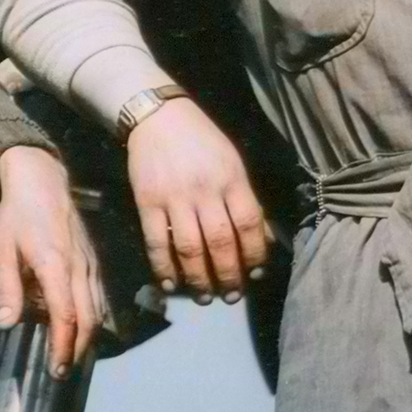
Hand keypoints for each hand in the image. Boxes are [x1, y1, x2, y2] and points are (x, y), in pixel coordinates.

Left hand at [0, 147, 101, 377]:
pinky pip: (98, 294)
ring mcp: (89, 261)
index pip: (67, 316)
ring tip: (69, 355)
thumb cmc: (18, 213)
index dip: (63, 346)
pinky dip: (92, 316)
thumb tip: (6, 322)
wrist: (41, 178)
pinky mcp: (92, 258)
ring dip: (87, 336)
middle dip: (77, 349)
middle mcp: (79, 266)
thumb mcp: (2, 248)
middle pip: (89, 318)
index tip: (55, 368)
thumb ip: (6, 286)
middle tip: (61, 371)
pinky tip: (79, 326)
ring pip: (98, 308)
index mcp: (56, 265)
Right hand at [125, 98, 268, 302]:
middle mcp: (205, 189)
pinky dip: (163, 267)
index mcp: (231, 178)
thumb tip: (263, 238)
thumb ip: (246, 198)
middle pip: (220, 242)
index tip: (255, 274)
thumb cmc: (201, 140)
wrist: (158, 116)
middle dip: (228, 275)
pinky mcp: (147, 201)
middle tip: (231, 295)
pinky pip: (156, 241)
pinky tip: (170, 282)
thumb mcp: (232, 161)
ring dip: (198, 279)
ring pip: (189, 248)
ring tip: (204, 296)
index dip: (254, 254)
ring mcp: (174, 196)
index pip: (248, 224)